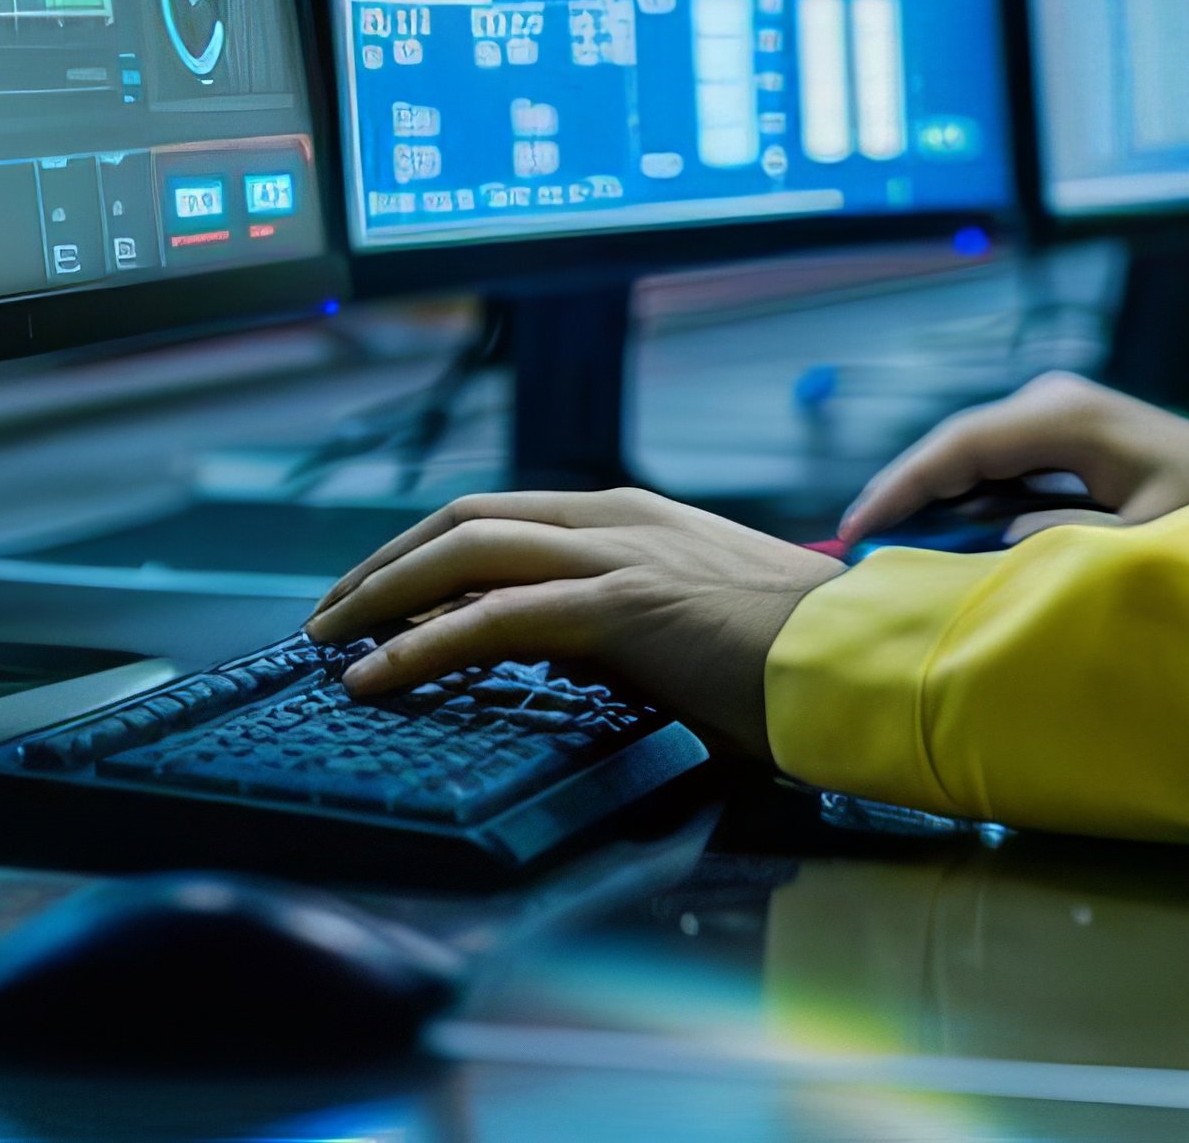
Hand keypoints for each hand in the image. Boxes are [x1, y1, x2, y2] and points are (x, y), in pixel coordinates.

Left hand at [303, 487, 840, 756]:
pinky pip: (492, 618)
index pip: (505, 514)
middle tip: (331, 614)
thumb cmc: (796, 661)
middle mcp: (618, 520)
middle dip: (385, 562)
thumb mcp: (695, 627)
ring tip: (328, 640)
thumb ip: (624, 628)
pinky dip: (420, 644)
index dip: (428, 548)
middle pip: (466, 517)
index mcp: (639, 518)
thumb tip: (562, 654)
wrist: (860, 662)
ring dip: (381, 593)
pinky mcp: (619, 608)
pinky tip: (375, 675)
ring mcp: (617, 557)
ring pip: (465, 550)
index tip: (379, 591)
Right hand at [838, 370, 1188, 546]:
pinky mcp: (1054, 431)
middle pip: (953, 445)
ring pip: (966, 453)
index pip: (962, 445)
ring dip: (926, 496)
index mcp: (1065, 416)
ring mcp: (1050, 412)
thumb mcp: (1146, 536)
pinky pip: (991, 462)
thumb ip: (1070, 538)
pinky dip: (958, 495)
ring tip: (878, 544)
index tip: (857, 529)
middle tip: (851, 545)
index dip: (904, 486)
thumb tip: (1001, 534)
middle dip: (901, 492)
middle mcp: (1048, 401)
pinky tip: (932, 531)